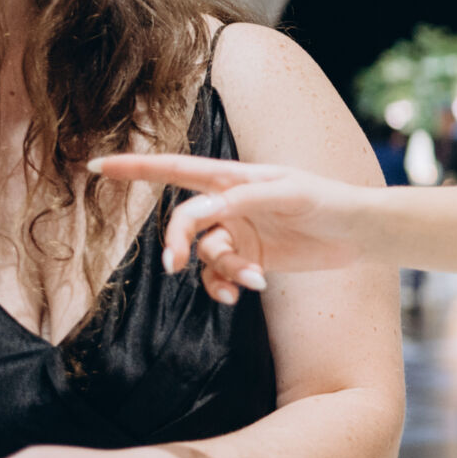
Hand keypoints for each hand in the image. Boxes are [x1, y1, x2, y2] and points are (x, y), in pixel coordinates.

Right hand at [91, 154, 372, 301]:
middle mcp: (230, 204)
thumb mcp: (289, 194)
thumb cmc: (327, 200)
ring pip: (203, 256)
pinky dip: (227, 284)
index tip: (96, 167)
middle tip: (174, 265)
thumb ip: (245, 200)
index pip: (175, 170)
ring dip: (218, 271)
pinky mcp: (251, 259)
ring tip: (248, 280)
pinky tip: (246, 290)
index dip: (136, 168)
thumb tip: (205, 209)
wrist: (360, 232)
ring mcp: (238, 233)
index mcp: (233, 177)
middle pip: (183, 223)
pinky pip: (220, 275)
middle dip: (175, 243)